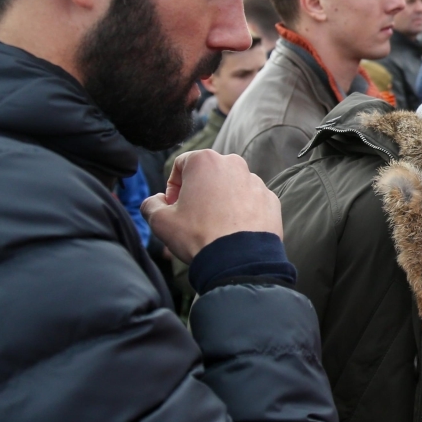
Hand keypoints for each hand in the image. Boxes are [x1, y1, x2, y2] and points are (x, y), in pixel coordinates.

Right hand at [142, 150, 282, 262]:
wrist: (239, 260)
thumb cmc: (198, 236)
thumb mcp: (160, 221)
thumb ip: (151, 205)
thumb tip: (156, 201)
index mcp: (205, 161)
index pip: (182, 165)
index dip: (173, 186)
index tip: (174, 206)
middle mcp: (234, 164)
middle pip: (208, 174)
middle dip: (198, 192)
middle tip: (192, 217)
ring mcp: (255, 182)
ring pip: (231, 187)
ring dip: (221, 201)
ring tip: (214, 227)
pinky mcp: (270, 199)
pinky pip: (250, 201)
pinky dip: (241, 212)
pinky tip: (233, 231)